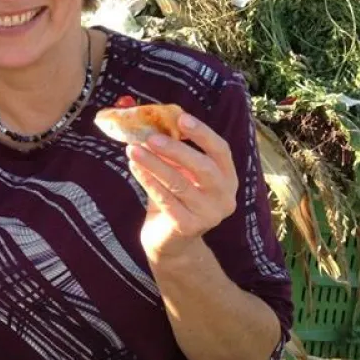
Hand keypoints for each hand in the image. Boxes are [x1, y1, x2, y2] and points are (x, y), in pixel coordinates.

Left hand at [126, 113, 237, 262]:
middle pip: (204, 168)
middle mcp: (224, 197)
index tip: (181, 118)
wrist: (170, 242)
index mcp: (227, 177)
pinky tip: (135, 168)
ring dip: (155, 164)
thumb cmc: (175, 199)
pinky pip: (166, 200)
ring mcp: (208, 214)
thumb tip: (147, 121)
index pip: (221, 151)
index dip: (203, 133)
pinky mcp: (188, 226)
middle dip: (177, 150)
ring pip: (180, 184)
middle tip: (151, 137)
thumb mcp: (178, 172)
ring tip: (133, 150)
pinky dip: (149, 182)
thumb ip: (170, 151)